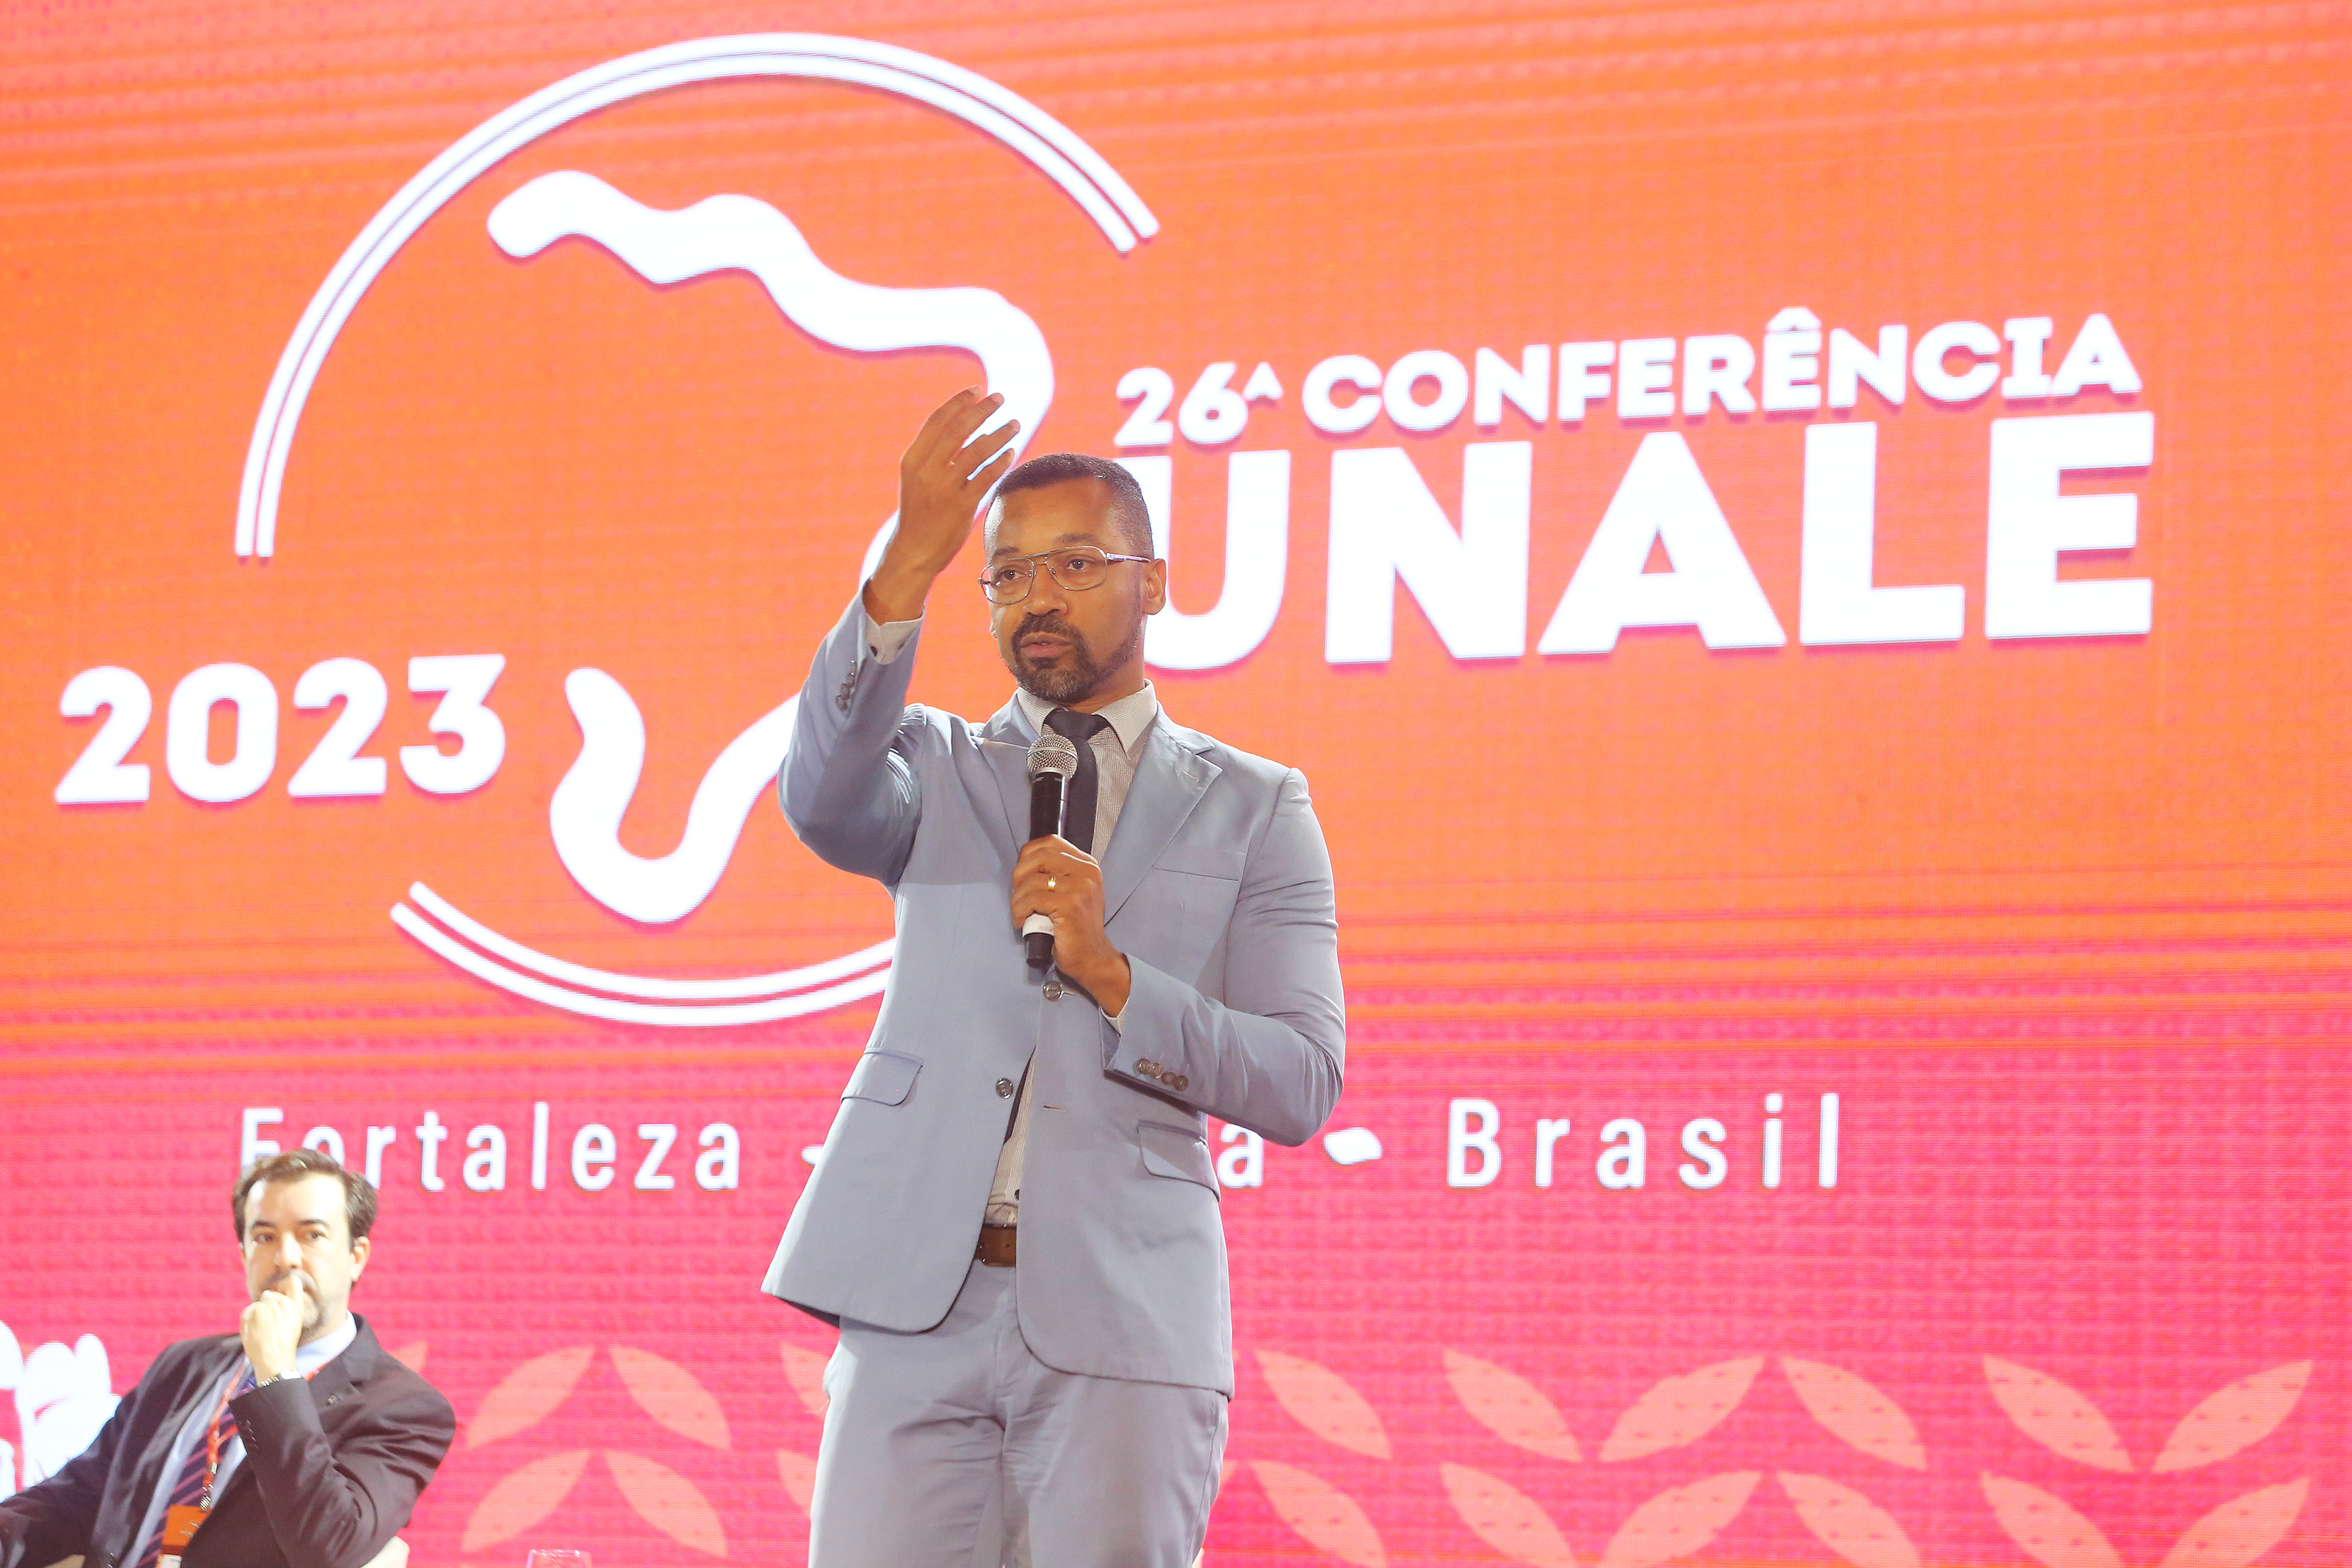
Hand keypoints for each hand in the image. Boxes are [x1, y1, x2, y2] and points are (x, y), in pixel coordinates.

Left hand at [239, 1275, 304, 1382]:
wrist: (274, 1358)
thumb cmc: (283, 1345)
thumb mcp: (293, 1323)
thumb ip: (286, 1307)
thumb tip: (268, 1295)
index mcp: (296, 1306)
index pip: (293, 1281)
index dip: (285, 1283)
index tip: (280, 1289)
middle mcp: (284, 1302)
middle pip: (269, 1296)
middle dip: (266, 1307)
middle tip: (268, 1325)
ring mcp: (269, 1305)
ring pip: (258, 1304)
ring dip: (256, 1315)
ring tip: (261, 1331)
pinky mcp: (256, 1310)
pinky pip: (248, 1311)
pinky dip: (247, 1320)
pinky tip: (253, 1331)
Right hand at [865, 387, 1021, 621]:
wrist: (913, 550)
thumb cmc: (920, 511)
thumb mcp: (918, 478)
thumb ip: (935, 453)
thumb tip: (964, 424)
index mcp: (912, 459)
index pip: (938, 421)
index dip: (959, 402)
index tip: (978, 389)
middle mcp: (926, 471)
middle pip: (959, 430)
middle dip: (982, 410)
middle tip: (1000, 397)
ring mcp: (943, 489)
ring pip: (976, 451)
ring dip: (999, 434)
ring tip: (1015, 423)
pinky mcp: (961, 507)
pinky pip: (986, 477)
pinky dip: (1000, 462)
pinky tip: (1011, 452)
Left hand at [1011, 835, 1130, 1014]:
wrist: (1092, 958)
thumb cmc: (1075, 927)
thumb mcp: (1070, 892)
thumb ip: (1056, 874)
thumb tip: (1024, 864)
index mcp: (1087, 865)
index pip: (1049, 842)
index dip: (1027, 857)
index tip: (1023, 878)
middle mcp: (1087, 872)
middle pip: (1038, 857)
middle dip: (1019, 876)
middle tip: (1018, 897)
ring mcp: (1081, 888)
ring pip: (1032, 881)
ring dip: (1017, 899)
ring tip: (1020, 913)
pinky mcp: (1071, 905)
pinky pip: (1032, 899)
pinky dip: (1020, 911)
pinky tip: (1022, 921)